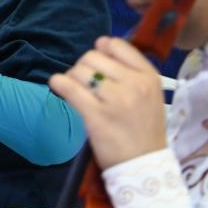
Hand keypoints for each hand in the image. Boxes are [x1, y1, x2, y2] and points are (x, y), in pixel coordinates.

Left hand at [48, 36, 166, 168]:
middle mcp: (134, 84)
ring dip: (72, 78)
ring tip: (77, 91)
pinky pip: (69, 87)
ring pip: (79, 70)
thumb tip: (100, 43)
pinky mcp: (96, 115)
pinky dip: (58, 83)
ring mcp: (115, 100)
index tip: (98, 65)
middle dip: (84, 67)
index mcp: (149, 76)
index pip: (117, 45)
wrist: (144, 164)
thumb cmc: (143, 127)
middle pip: (93, 56)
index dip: (102, 50)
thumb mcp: (149, 94)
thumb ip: (129, 69)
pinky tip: (57, 86)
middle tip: (86, 84)